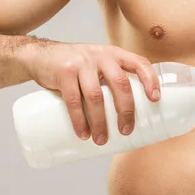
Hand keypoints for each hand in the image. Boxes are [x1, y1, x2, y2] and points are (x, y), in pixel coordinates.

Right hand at [24, 43, 160, 143]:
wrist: (39, 56)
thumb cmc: (75, 67)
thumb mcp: (97, 64)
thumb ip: (111, 79)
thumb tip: (130, 115)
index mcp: (114, 54)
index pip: (139, 63)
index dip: (150, 80)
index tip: (155, 100)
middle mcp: (100, 55)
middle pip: (120, 84)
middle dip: (125, 111)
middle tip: (126, 131)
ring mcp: (81, 63)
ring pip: (96, 96)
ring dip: (100, 122)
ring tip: (101, 139)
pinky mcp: (63, 72)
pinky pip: (74, 100)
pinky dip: (79, 120)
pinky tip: (83, 133)